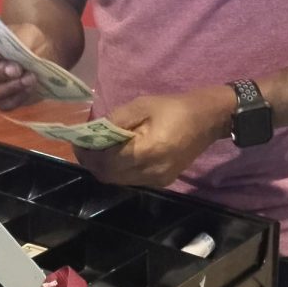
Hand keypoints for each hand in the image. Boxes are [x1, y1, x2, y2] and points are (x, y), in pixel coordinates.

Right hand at [0, 24, 53, 109]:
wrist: (43, 54)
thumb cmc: (28, 39)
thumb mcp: (26, 32)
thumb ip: (17, 39)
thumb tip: (15, 54)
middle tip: (14, 69)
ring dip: (8, 86)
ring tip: (29, 77)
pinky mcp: (2, 99)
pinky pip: (3, 105)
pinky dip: (17, 97)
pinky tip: (29, 87)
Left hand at [78, 86, 235, 186]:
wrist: (209, 119)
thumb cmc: (175, 108)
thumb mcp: (142, 105)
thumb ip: (115, 119)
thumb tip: (94, 130)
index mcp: (147, 151)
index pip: (107, 160)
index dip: (89, 153)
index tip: (78, 141)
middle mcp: (151, 172)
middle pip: (110, 176)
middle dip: (93, 162)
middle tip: (85, 146)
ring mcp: (158, 180)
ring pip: (119, 181)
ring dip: (105, 167)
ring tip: (99, 149)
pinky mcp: (162, 181)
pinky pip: (132, 180)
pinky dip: (119, 169)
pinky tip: (118, 154)